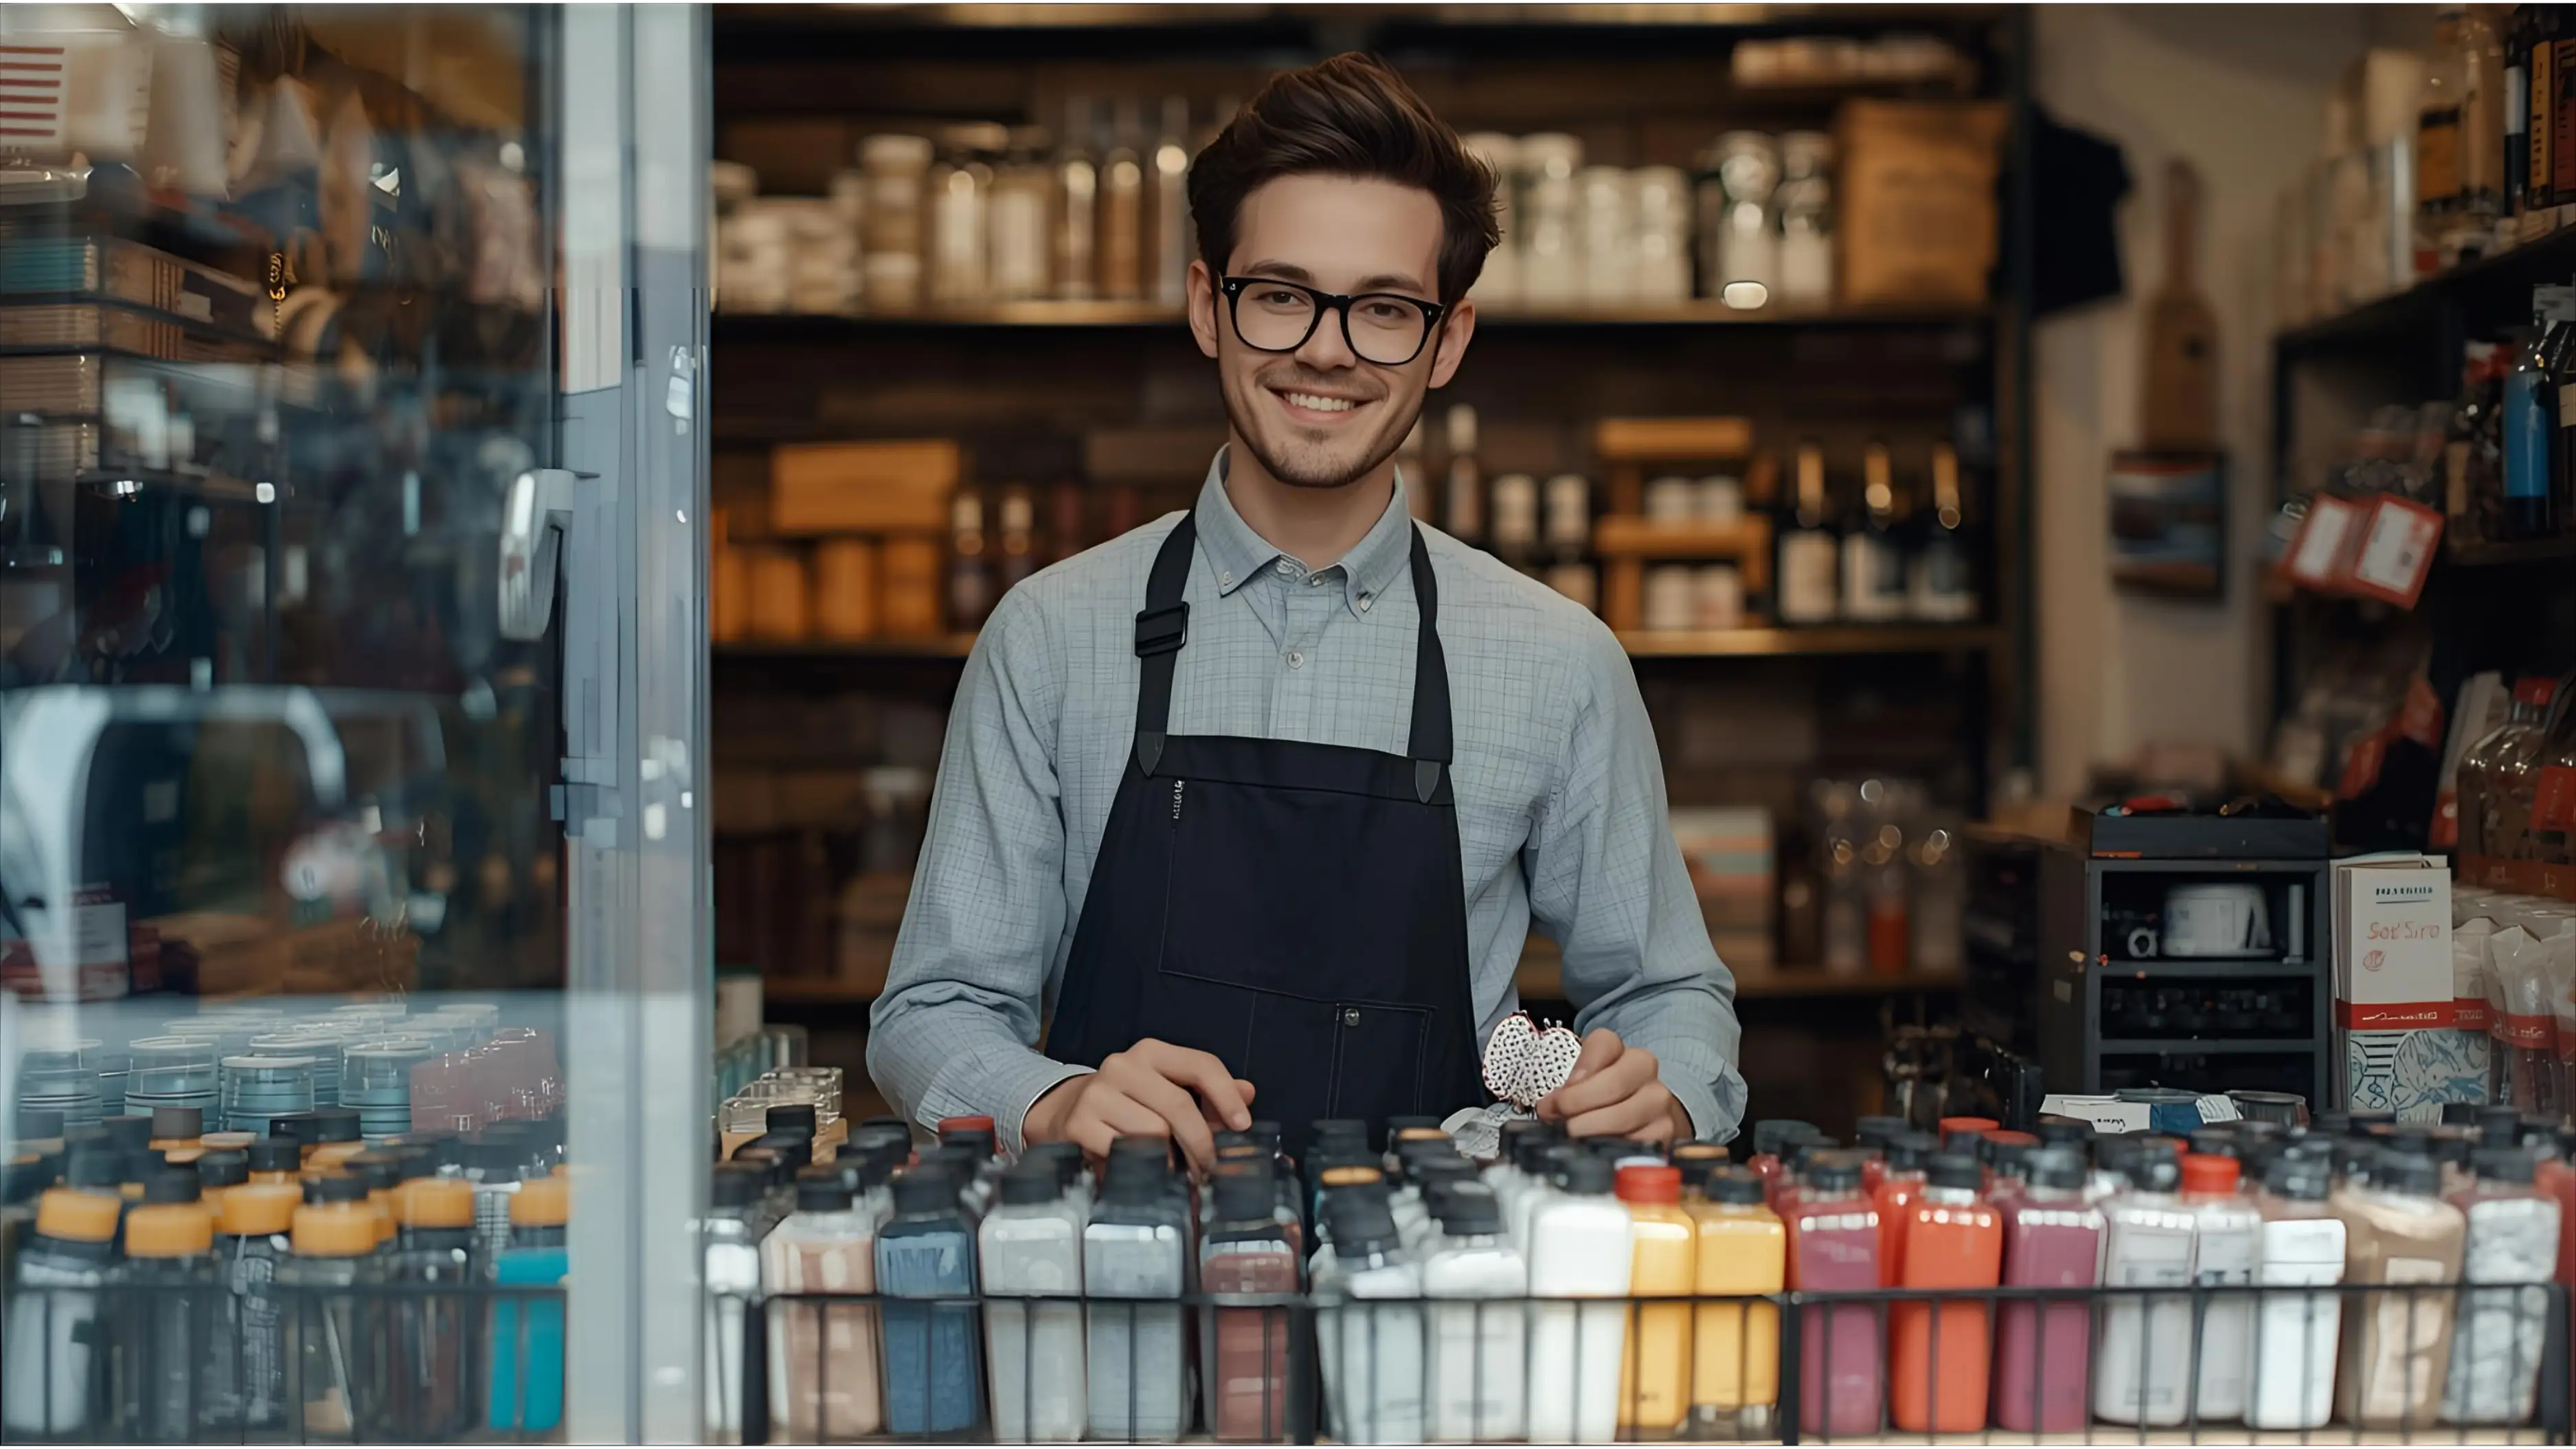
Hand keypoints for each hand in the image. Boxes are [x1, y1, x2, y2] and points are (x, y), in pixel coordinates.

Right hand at [1022, 1039, 1255, 1170]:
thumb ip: (1209, 1093)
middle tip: (1210, 1168)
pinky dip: (1142, 1168)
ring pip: (1154, 1132)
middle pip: (1179, 1105)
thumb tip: (1249, 1093)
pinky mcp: (1080, 1124)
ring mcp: (1098, 1093)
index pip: (1200, 1064)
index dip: (1226, 1096)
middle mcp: (1123, 1065)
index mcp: (1151, 1052)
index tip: (1243, 1126)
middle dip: (1201, 1143)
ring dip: (1171, 1160)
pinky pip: (1126, 1152)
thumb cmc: (1129, 1104)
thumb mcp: (1167, 1091)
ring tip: (1174, 1170)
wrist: (1065, 1113)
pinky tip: (1144, 1170)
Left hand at [1535, 1029, 1691, 1143]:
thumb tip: (1548, 1108)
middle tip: (1558, 1115)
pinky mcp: (1665, 1131)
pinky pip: (1638, 1141)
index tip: (1561, 1090)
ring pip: (1625, 1114)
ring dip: (1592, 1127)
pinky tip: (1598, 1148)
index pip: (1603, 1043)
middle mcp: (1644, 1069)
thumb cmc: (1605, 1097)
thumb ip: (1567, 1089)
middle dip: (1579, 1102)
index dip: (1582, 1066)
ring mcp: (1658, 1100)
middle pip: (1614, 1081)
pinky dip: (1613, 1146)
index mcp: (1620, 1049)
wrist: (1645, 1115)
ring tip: (1572, 1134)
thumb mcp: (1583, 1084)